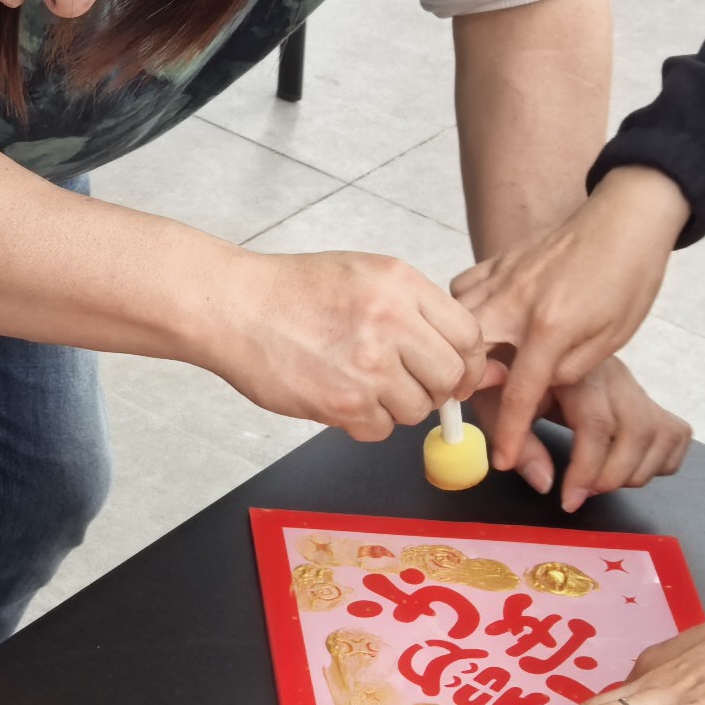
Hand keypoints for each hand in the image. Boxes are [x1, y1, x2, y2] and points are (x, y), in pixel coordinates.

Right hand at [201, 247, 485, 435]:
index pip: (468, 334)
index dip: (468, 362)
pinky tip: (342, 396)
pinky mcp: (344, 402)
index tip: (458, 373)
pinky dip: (366, 422)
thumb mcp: (366, 275)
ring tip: (363, 384)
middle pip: (450, 376)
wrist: (237, 308)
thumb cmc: (295, 292)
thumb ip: (417, 309)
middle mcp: (391, 322)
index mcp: (401, 284)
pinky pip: (381, 429)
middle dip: (437, 388)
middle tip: (412, 385)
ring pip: (417, 409)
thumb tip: (468, 356)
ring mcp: (368, 365)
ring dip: (397, 406)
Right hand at [457, 167, 687, 478]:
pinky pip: (461, 289)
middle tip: (478, 408)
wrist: (629, 216)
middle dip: (464, 389)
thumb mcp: (610, 340)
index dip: (509, 435)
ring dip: (457, 349)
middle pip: (464, 355)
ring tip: (472, 369)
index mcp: (548, 326)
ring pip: (454, 321)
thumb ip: (568, 370)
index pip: (517, 394)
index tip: (503, 460)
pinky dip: (460, 311)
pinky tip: (475, 324)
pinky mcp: (498, 260)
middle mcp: (514, 300)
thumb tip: (536, 389)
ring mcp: (500, 276)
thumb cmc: (627, 276)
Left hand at [516, 354, 692, 510]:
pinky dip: (661, 461)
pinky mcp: (646, 399)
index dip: (585, 469)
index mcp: (573, 373)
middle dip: (612, 475)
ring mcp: (633, 387)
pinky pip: (675, 434)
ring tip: (602, 482)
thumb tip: (546, 483)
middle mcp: (612, 376)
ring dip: (637, 471)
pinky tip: (627, 468)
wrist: (528, 346)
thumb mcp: (495, 403)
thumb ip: (518, 443)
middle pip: (636, 429)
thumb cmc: (507, 376)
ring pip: (660, 433)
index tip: (568, 500)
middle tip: (583, 493)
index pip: (595, 422)